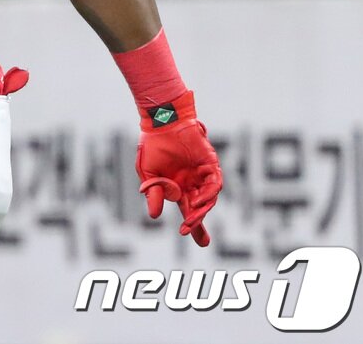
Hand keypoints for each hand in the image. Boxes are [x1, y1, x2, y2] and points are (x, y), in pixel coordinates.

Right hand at [136, 90, 221, 246]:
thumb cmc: (153, 146)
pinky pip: (214, 184)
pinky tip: (196, 201)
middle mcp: (192, 183)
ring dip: (201, 210)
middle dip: (199, 224)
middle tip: (197, 238)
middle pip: (200, 208)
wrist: (163, 123)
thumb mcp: (148, 174)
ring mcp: (202, 174)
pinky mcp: (210, 165)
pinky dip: (208, 194)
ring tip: (192, 219)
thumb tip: (153, 216)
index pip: (188, 210)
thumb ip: (152, 193)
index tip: (186, 236)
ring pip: (208, 198)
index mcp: (178, 187)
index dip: (192, 225)